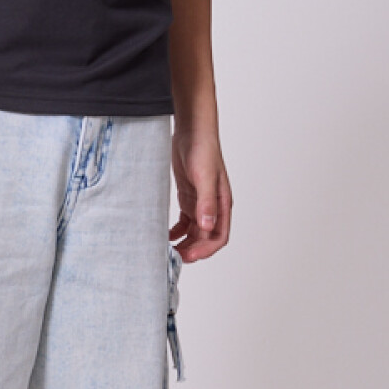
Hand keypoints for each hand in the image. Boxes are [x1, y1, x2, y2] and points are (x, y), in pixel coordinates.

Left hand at [170, 129, 231, 261]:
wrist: (191, 131)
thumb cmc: (203, 150)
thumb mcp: (204, 177)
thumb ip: (206, 202)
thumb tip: (207, 227)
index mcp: (222, 204)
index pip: (219, 236)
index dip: (205, 249)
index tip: (189, 256)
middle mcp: (213, 206)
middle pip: (205, 238)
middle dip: (192, 249)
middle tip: (174, 257)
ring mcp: (199, 202)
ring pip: (194, 232)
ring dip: (184, 243)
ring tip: (169, 250)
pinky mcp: (188, 197)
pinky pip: (184, 221)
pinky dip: (176, 231)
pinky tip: (166, 235)